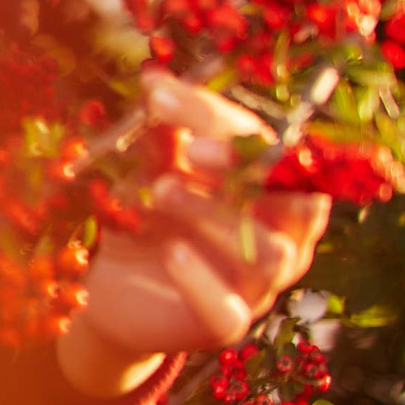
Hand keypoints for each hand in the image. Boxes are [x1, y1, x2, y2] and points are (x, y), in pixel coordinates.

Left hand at [57, 66, 332, 397]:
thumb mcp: (151, 172)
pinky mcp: (225, 325)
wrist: (112, 292)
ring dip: (215, 216)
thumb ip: (161, 137)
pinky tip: (170, 253)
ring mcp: (260, 287)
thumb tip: (155, 79)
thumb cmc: (148, 219)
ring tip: (160, 191)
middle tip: (187, 148)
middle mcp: (284, 238)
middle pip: (291, 198)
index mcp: (274, 192)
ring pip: (269, 253)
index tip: (161, 95)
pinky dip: (201, 279)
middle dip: (243, 168)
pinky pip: (228, 309)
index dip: (220, 119)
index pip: (269, 146)